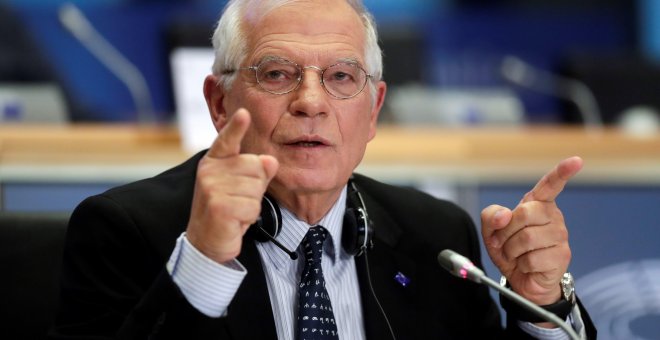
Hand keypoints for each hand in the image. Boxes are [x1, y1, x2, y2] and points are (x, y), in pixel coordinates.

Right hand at [186, 109, 278, 263]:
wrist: (206, 241)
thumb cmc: (226, 209)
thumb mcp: (243, 187)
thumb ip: (258, 172)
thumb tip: (270, 160)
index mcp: (214, 162)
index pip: (227, 140)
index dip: (236, 127)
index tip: (244, 113)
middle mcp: (210, 172)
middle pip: (255, 166)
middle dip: (255, 187)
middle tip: (238, 200)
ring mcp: (211, 189)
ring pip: (256, 188)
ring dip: (251, 204)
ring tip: (235, 210)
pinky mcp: (218, 207)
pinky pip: (252, 206)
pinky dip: (248, 217)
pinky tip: (234, 221)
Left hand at [481, 157, 582, 305]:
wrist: (521, 279)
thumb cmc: (510, 249)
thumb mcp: (491, 231)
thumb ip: (490, 216)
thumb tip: (503, 216)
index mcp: (537, 204)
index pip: (550, 185)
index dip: (562, 172)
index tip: (576, 161)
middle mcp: (552, 216)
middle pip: (523, 214)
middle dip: (505, 231)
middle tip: (504, 242)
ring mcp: (560, 236)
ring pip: (526, 238)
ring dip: (511, 250)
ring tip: (516, 255)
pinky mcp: (562, 256)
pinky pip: (532, 258)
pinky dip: (521, 264)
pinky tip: (527, 265)